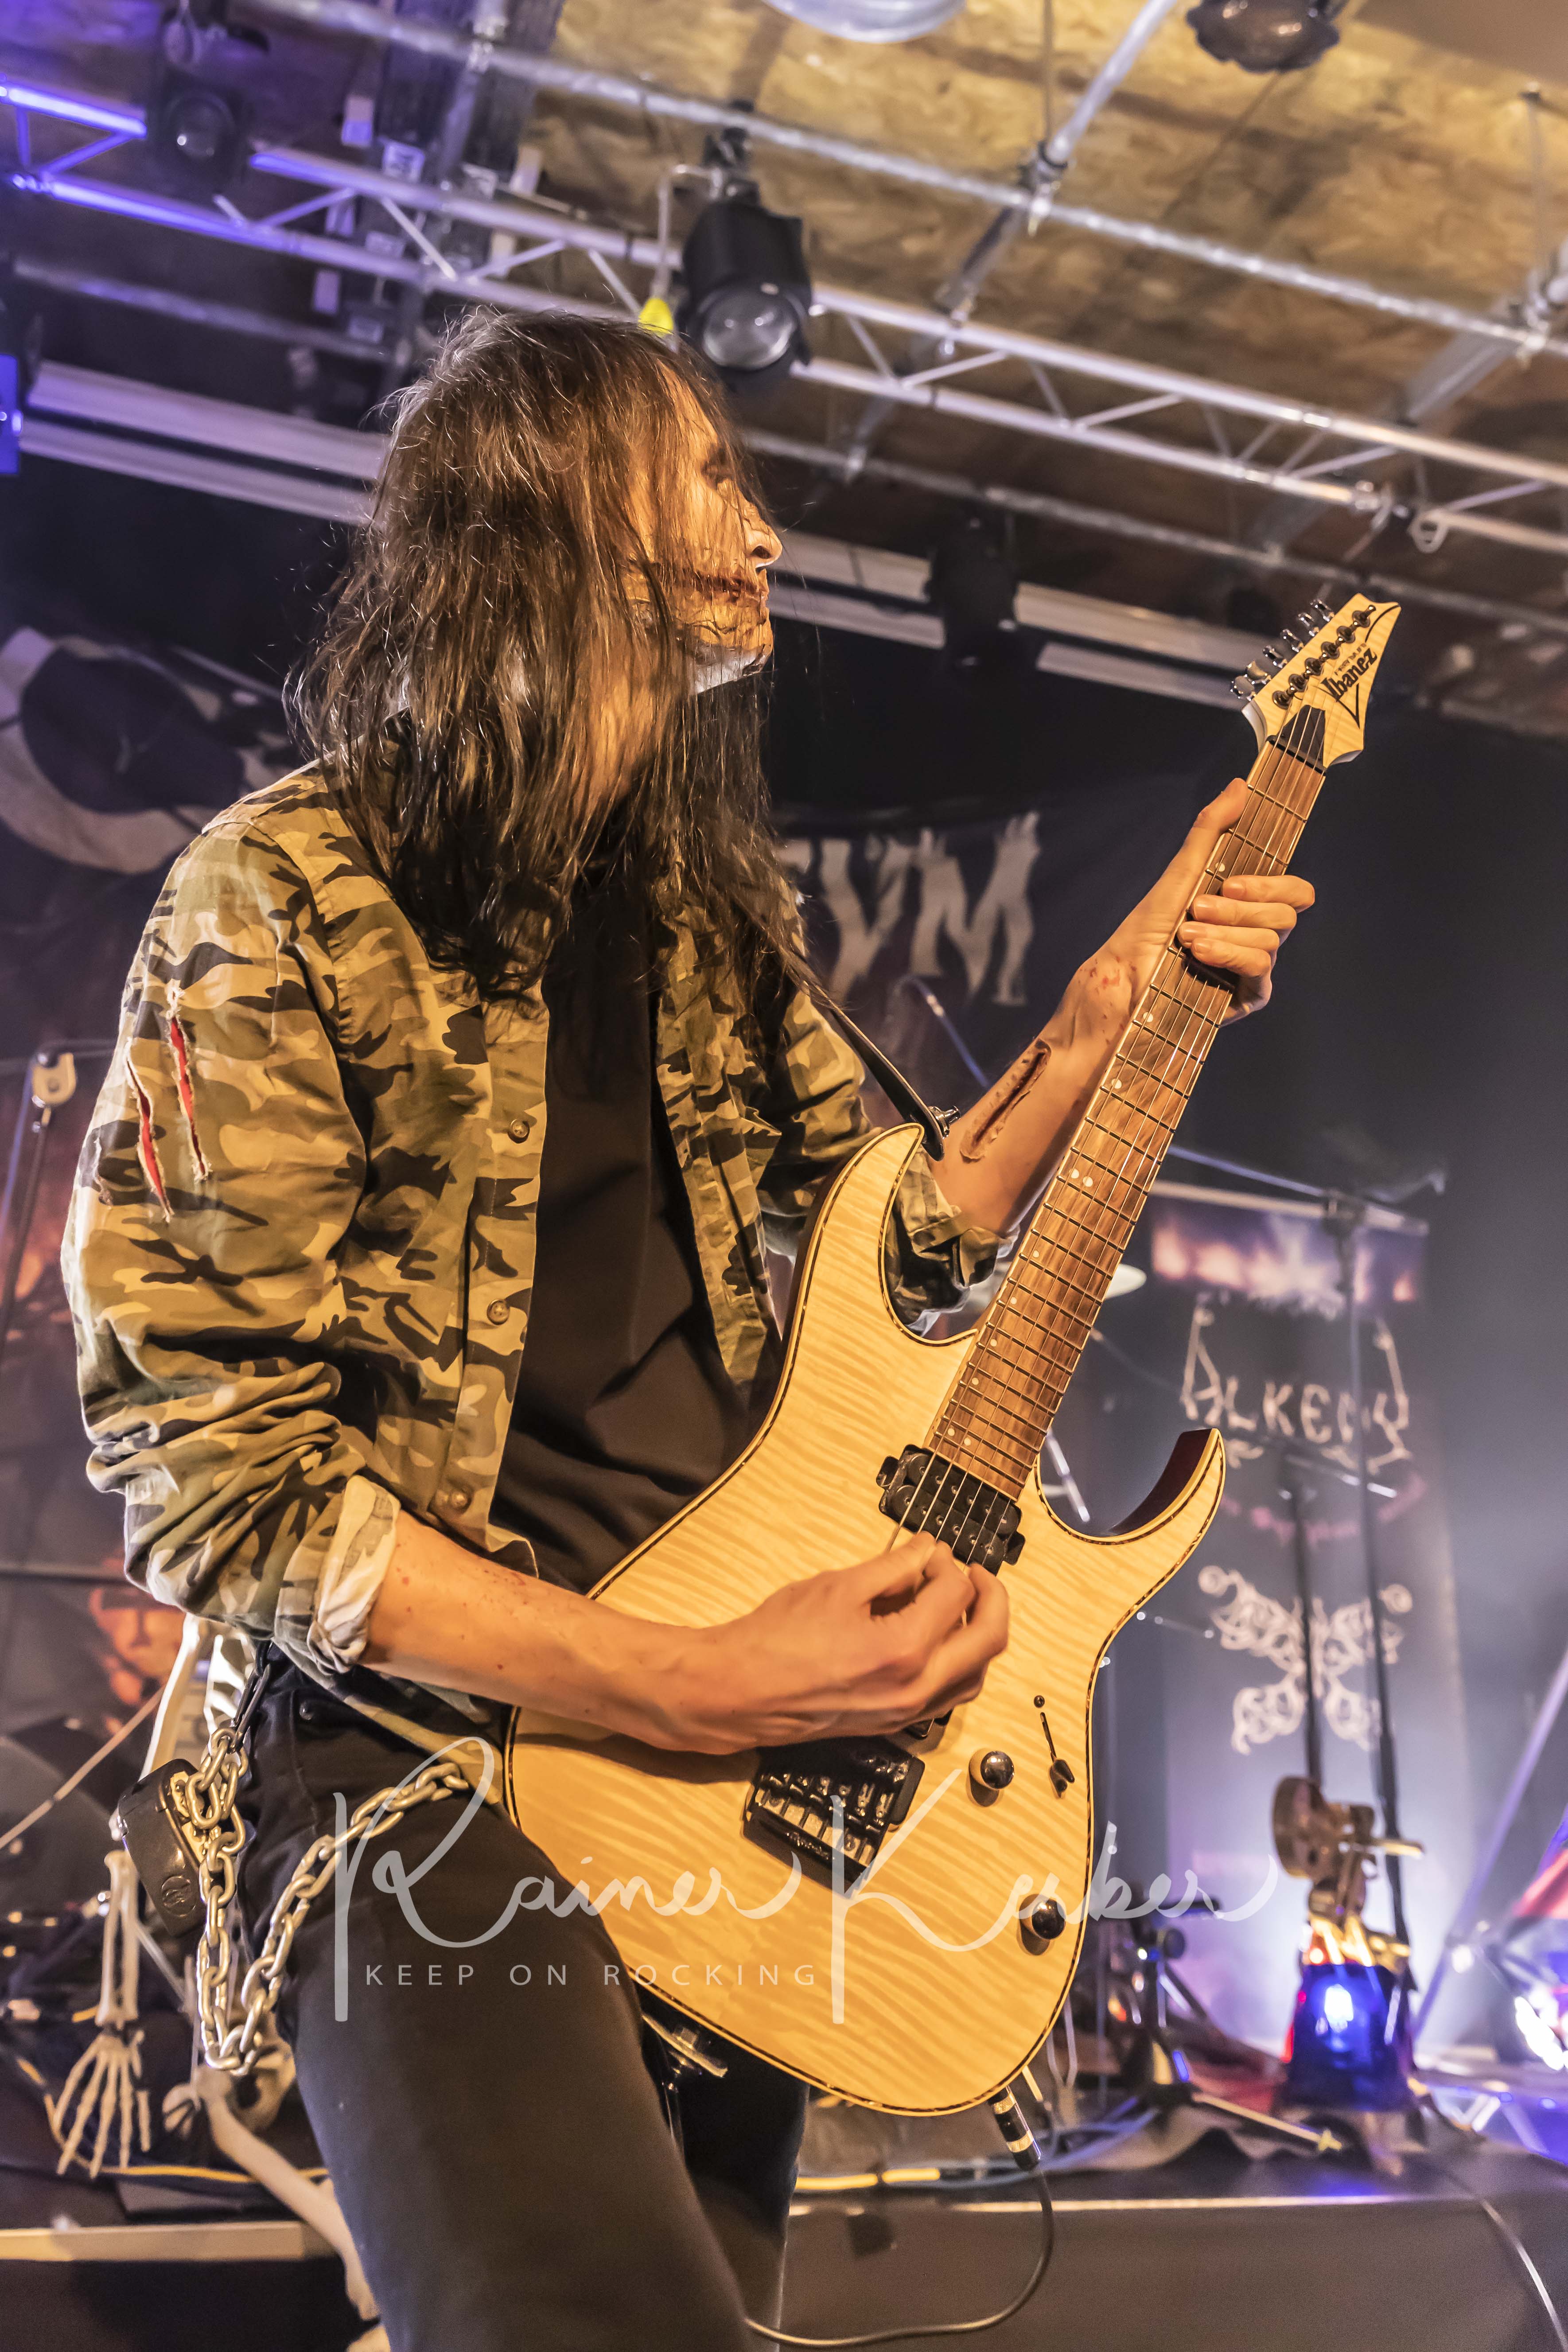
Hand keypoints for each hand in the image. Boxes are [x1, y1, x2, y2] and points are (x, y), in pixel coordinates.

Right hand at [657, 1534, 1010, 1755]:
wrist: (741, 1690)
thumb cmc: (777, 1639)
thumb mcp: (838, 1587)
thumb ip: (893, 1567)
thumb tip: (926, 1550)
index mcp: (904, 1650)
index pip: (956, 1595)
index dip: (947, 1563)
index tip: (930, 1551)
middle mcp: (916, 1688)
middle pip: (988, 1640)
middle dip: (991, 1597)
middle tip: (975, 1574)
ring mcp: (907, 1713)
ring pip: (975, 1675)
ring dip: (979, 1635)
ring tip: (960, 1605)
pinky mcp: (895, 1724)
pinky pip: (948, 1697)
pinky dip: (958, 1665)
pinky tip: (939, 1641)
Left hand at [1071, 777, 1315, 1037]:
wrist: (1120, 982)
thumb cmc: (1143, 933)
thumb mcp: (1179, 873)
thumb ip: (1210, 829)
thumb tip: (1240, 785)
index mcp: (1247, 907)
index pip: (1294, 892)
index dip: (1274, 883)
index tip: (1231, 881)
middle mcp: (1254, 937)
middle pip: (1285, 913)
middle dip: (1240, 906)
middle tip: (1198, 907)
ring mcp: (1252, 970)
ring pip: (1271, 940)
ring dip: (1225, 931)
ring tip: (1186, 936)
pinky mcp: (1246, 998)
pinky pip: (1262, 969)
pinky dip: (1231, 953)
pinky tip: (1200, 953)